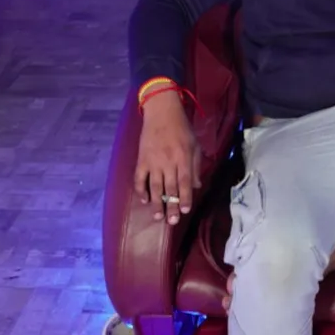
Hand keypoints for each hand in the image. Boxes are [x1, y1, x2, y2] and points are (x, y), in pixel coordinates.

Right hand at [133, 90, 201, 224]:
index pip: (184, 182)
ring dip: (156, 203)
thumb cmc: (182, 129)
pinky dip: (140, 190)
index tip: (185, 210)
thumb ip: (195, 166)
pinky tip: (143, 200)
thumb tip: (196, 186)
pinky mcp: (141, 159)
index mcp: (183, 158)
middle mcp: (168, 162)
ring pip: (154, 186)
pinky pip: (139, 178)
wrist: (161, 113)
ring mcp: (153, 162)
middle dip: (171, 206)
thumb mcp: (195, 145)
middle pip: (169, 188)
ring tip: (158, 217)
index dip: (185, 197)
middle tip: (171, 222)